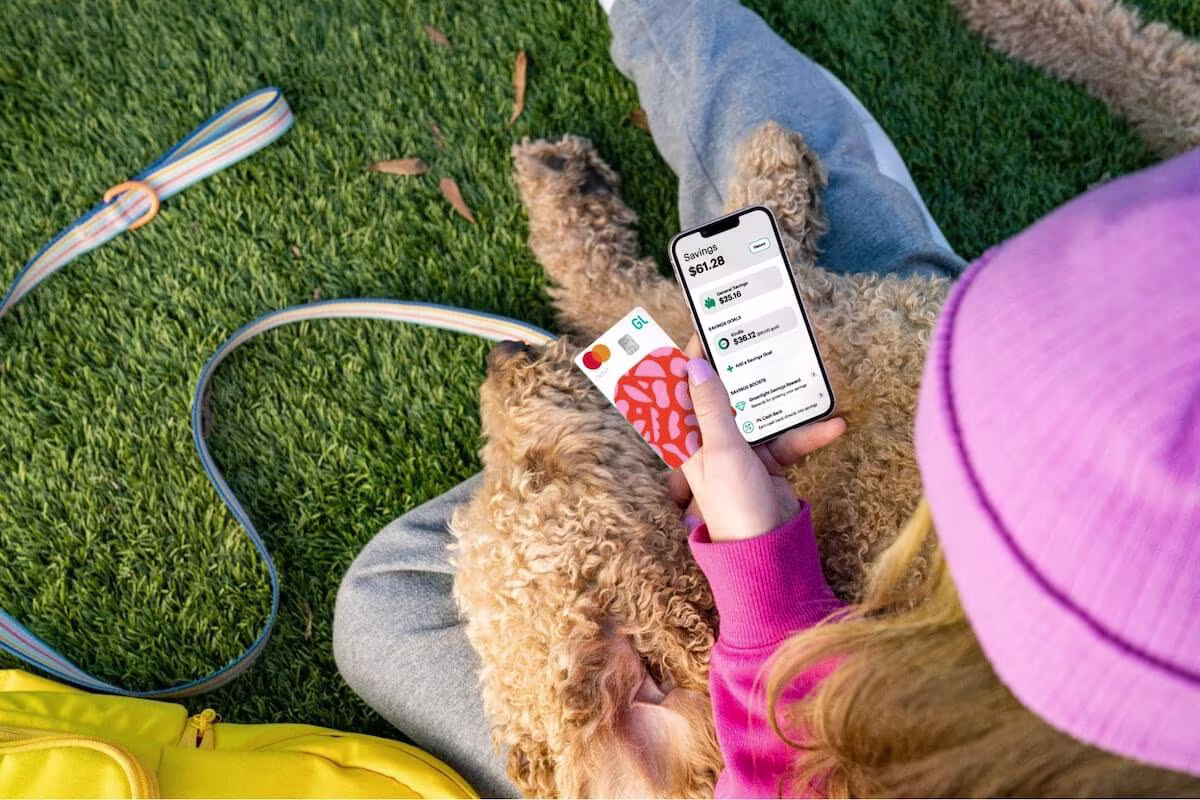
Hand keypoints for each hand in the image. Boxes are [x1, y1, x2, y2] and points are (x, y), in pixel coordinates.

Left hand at [671, 336, 844, 541]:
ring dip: (780, 400)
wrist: (767, 551)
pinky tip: (833, 425)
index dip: (689, 364)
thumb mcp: (720, 450)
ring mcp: (742, 452)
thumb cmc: (733, 504)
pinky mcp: (769, 463)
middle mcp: (712, 443)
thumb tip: (697, 366)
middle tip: (753, 339)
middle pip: (722, 398)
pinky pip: (788, 440)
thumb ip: (712, 408)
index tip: (703, 333)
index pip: (683, 394)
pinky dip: (809, 434)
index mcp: (690, 440)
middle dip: (738, 373)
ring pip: (759, 415)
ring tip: (799, 371)